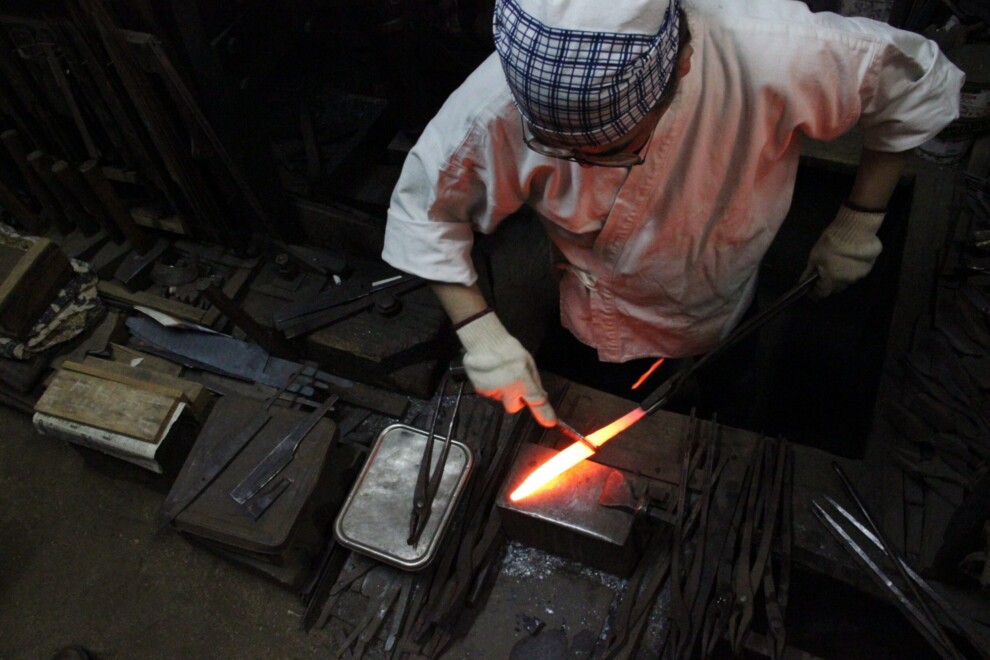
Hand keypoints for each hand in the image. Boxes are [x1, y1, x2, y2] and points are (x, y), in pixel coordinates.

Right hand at [455, 311, 556, 425]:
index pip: (536, 401)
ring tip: (499, 374)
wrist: (483, 342)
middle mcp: (508, 390)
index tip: (550, 422)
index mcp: (522, 380)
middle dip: (516, 400)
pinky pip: (489, 394)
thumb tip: (541, 396)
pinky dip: (491, 386)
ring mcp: (493, 392)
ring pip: (501, 399)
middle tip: (514, 385)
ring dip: (502, 391)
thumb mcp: (528, 362)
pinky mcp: (481, 391)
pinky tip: (490, 374)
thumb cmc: (508, 349)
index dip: (544, 414)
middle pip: (514, 407)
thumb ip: (534, 381)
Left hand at [802, 204, 883, 298]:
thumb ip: (809, 272)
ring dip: (843, 274)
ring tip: (840, 260)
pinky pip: (859, 270)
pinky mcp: (870, 266)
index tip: (811, 290)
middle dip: (830, 282)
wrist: (855, 229)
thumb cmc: (831, 243)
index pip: (821, 293)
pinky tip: (851, 256)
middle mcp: (847, 281)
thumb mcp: (815, 256)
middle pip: (836, 287)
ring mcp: (860, 274)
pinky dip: (853, 266)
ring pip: (848, 279)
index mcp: (832, 279)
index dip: (815, 292)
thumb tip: (803, 283)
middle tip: (826, 270)